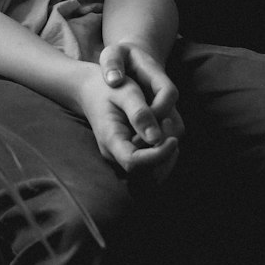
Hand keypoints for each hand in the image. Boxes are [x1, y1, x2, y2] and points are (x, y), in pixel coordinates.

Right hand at [77, 50, 181, 180]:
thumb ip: (140, 114)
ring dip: (167, 157)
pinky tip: (165, 134)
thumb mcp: (125, 92)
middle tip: (169, 125)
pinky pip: (151, 169)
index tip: (173, 140)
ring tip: (166, 127)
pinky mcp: (129, 156)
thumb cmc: (108, 87)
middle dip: (165, 156)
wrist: (91, 90)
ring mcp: (121, 158)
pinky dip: (164, 156)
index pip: (134, 163)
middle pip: (146, 175)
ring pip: (152, 176)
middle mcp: (114, 155)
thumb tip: (157, 139)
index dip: (158, 155)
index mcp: (110, 139)